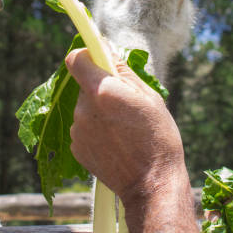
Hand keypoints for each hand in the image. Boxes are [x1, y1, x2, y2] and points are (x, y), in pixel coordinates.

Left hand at [66, 48, 207, 232]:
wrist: (151, 184)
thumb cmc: (157, 137)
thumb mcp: (149, 97)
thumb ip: (122, 70)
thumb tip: (105, 48)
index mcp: (101, 91)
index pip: (76, 59)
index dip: (86, 55)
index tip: (98, 59)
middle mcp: (83, 109)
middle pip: (83, 85)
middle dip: (100, 88)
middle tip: (124, 104)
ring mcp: (77, 130)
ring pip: (84, 108)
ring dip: (98, 111)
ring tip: (123, 128)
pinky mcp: (76, 148)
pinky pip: (83, 128)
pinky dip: (95, 130)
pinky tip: (115, 142)